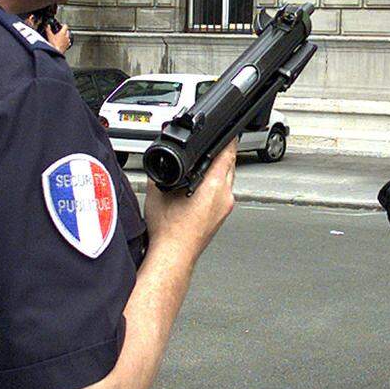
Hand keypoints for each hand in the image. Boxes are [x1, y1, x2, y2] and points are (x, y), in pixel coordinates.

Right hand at [45, 22, 71, 53]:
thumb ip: (48, 29)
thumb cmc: (53, 45)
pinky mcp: (67, 46)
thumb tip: (47, 26)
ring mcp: (67, 42)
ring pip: (68, 37)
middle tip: (60, 31)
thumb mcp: (49, 36)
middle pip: (67, 31)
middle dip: (64, 30)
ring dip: (65, 36)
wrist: (56, 52)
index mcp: (63, 33)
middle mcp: (66, 37)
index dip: (63, 25)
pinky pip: (68, 43)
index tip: (60, 25)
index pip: (65, 26)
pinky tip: (63, 43)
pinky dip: (66, 42)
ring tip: (61, 37)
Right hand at [142, 140, 235, 258]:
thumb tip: (160, 160)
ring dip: (221, 170)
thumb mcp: (159, 192)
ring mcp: (225, 208)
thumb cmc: (169, 231)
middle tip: (217, 144)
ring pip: (228, 180)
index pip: (227, 154)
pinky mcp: (221, 217)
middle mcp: (224, 196)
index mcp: (213, 186)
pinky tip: (204, 185)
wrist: (173, 255)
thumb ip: (161, 171)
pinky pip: (223, 193)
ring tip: (208, 163)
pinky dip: (217, 185)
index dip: (228, 140)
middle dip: (224, 154)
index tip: (227, 132)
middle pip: (231, 166)